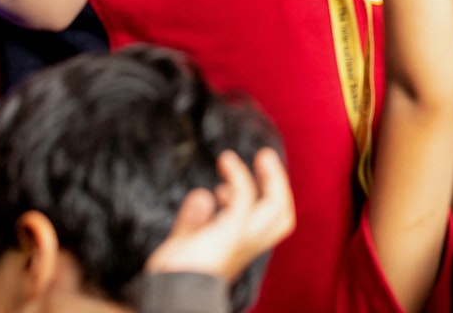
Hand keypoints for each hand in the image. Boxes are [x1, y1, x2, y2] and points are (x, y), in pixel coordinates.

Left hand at [145, 149, 295, 281]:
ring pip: (278, 209)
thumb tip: (201, 195)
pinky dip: (239, 174)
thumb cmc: (173, 277)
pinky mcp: (233, 231)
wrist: (171, 296)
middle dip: (278, 185)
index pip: (264, 227)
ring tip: (259, 155)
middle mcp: (245, 248)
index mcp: (236, 252)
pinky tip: (226, 161)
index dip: (255, 201)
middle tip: (264, 158)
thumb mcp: (184, 244)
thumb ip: (193, 222)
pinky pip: (246, 196)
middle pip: (281, 218)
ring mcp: (242, 240)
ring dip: (272, 177)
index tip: (221, 188)